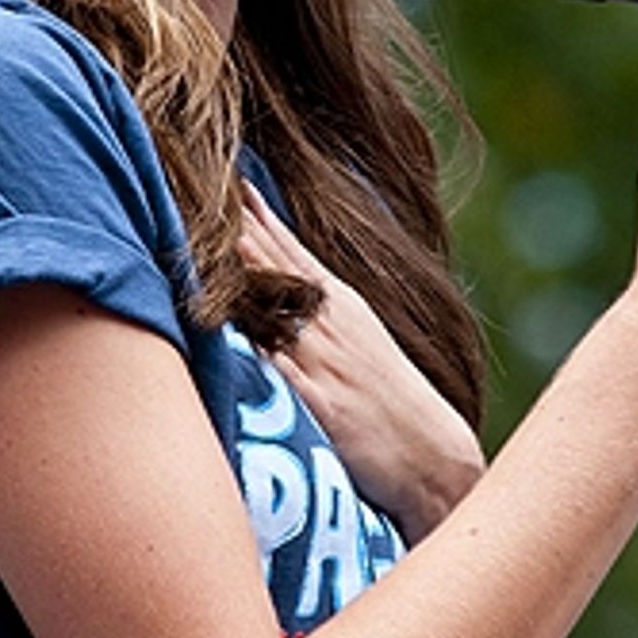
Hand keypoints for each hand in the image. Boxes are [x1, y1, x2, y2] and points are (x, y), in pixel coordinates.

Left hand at [238, 183, 484, 541]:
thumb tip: (282, 290)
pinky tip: (229, 323)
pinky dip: (253, 342)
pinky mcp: (318, 404)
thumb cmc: (393, 402)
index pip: (291, 252)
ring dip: (240, 275)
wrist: (433, 455)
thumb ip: (321, 316)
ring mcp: (323, 361)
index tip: (230, 182)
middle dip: (239, 231)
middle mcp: (330, 325)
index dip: (258, 218)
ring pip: (272, 309)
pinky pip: (277, 367)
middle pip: (275, 268)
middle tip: (204, 187)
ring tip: (208, 236)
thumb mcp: (362, 345)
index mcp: (342, 307)